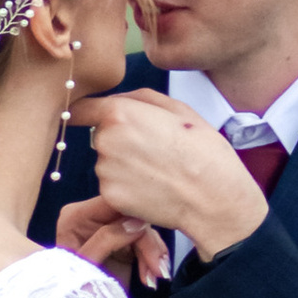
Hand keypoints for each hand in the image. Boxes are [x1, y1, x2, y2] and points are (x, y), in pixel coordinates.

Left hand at [55, 194, 168, 289]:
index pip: (112, 203)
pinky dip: (152, 261)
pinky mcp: (123, 245)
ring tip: (156, 276)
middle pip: (131, 217)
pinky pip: (146, 244)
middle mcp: (92, 219)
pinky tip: (152, 277)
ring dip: (153, 254)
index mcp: (75, 216)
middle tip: (157, 267)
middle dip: (148, 243)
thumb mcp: (86, 263)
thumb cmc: (71, 291)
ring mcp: (109, 231)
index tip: (147, 236)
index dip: (134, 215)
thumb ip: (107, 239)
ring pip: (143, 231)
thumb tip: (138, 222)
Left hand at [65, 91, 267, 260]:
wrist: (214, 198)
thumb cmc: (203, 152)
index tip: (92, 118)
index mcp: (120, 113)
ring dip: (124, 165)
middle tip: (154, 150)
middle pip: (101, 136)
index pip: (83, 108)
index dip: (89, 112)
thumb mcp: (180, 110)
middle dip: (120, 140)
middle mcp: (106, 140)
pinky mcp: (111, 196)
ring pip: (107, 163)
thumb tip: (119, 100)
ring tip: (158, 171)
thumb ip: (142, 99)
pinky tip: (153, 188)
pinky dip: (128, 187)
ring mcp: (106, 171)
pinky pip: (114, 186)